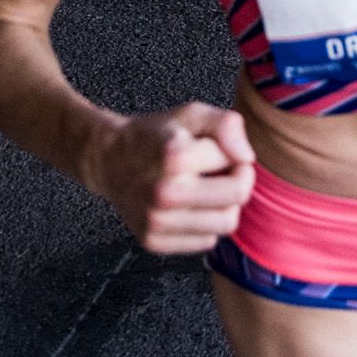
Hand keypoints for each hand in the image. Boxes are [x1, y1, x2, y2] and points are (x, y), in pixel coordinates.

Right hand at [82, 103, 254, 254]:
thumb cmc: (156, 135)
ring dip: (223, 206)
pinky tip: (189, 206)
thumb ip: (226, 125)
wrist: (109, 160)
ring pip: (225, 224)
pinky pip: (205, 242)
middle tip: (221, 171)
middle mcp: (164, 193)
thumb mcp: (192, 114)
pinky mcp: (153, 241)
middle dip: (238, 181)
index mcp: (175, 157)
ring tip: (205, 188)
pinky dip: (205, 224)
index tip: (219, 152)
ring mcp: (156, 221)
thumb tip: (246, 158)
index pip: (239, 164)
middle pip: (237, 199)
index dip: (236, 155)